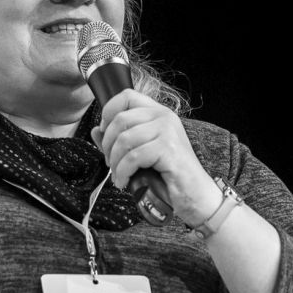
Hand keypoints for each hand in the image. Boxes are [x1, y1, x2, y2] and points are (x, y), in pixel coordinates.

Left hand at [91, 90, 219, 224]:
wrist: (196, 196)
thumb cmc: (171, 176)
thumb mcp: (142, 154)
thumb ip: (119, 140)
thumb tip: (95, 131)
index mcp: (159, 113)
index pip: (126, 96)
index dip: (108, 112)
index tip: (104, 132)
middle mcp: (164, 117)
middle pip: (120, 119)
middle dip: (108, 145)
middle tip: (110, 163)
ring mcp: (168, 131)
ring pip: (124, 139)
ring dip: (115, 162)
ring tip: (118, 176)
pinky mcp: (168, 149)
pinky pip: (133, 157)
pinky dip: (123, 173)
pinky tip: (125, 182)